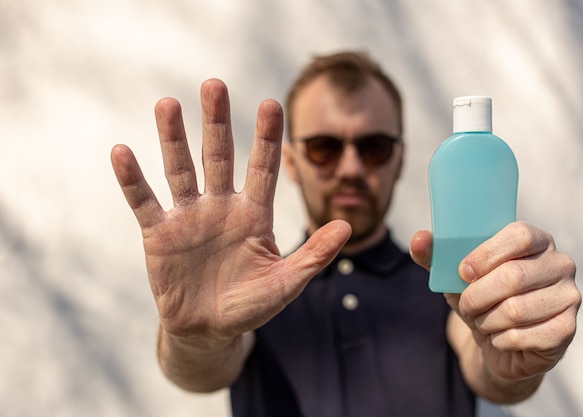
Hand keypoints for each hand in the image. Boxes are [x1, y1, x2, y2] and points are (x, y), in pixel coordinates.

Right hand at [111, 79, 350, 344]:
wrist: (208, 330)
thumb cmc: (250, 306)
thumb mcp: (285, 283)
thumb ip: (314, 256)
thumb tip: (347, 227)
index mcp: (254, 214)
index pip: (263, 168)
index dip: (267, 138)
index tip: (272, 104)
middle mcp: (221, 207)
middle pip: (219, 156)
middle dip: (217, 122)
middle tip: (214, 84)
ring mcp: (189, 217)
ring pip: (180, 169)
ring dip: (173, 138)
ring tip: (167, 104)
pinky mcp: (159, 233)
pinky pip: (144, 201)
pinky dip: (132, 179)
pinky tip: (121, 152)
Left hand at [411, 222, 580, 381]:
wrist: (500, 341)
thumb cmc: (481, 297)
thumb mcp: (455, 275)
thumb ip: (435, 255)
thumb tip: (419, 239)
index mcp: (536, 240)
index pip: (519, 236)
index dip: (486, 254)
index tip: (463, 271)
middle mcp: (560, 264)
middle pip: (514, 276)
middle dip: (477, 295)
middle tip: (466, 304)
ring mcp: (569, 297)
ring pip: (516, 309)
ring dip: (486, 320)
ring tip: (482, 319)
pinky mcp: (567, 329)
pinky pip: (525, 336)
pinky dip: (500, 339)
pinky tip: (499, 336)